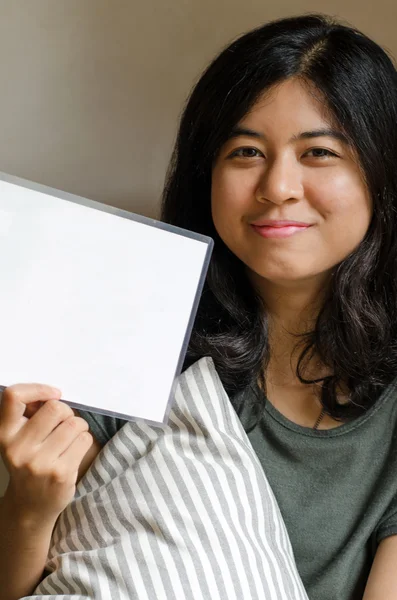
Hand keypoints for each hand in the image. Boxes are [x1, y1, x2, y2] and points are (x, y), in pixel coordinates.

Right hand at [0, 383, 92, 525]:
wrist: (30, 506)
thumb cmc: (29, 462)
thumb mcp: (18, 439)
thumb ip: (30, 415)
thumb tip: (54, 393)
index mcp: (4, 434)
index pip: (13, 396)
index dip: (38, 389)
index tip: (53, 394)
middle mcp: (18, 449)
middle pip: (56, 408)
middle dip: (67, 412)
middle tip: (64, 424)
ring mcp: (39, 463)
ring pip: (74, 423)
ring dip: (78, 427)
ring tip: (70, 439)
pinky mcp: (60, 473)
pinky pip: (84, 439)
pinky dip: (84, 440)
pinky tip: (74, 451)